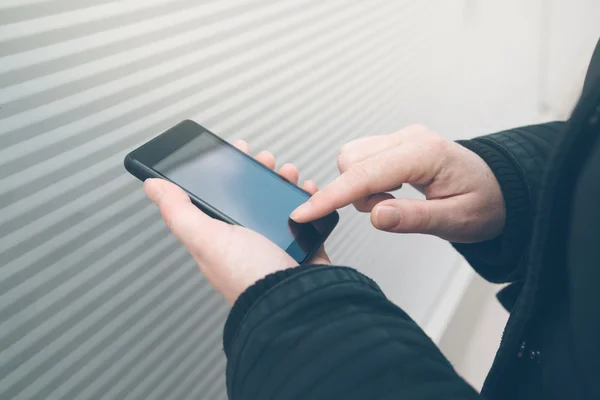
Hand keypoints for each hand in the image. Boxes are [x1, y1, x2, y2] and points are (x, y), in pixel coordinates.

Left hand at [144, 140, 328, 304]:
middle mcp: (247, 240)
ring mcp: (275, 243)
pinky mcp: (302, 246)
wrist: (297, 300)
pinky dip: (309, 201)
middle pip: (251, 196)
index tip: (236, 152)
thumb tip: (152, 187)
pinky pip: (305, 216)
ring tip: (289, 173)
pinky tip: (308, 192)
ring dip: (283, 182)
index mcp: (220, 238)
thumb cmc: (250, 277)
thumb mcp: (206, 238)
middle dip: (259, 172)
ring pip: (279, 202)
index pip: (218, 196)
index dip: (226, 172)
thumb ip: (179, 212)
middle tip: (267, 160)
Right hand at [290, 125, 505, 242]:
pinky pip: (362, 157)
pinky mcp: (396, 143)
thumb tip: (375, 215)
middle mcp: (410, 138)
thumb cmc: (484, 204)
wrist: (499, 187)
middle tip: (388, 210)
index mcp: (425, 153)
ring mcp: (402, 137)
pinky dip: (365, 179)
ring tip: (392, 201)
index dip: (332, 196)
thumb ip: (414, 219)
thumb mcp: (456, 221)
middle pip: (351, 159)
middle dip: (354, 192)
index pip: (366, 174)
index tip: (303, 213)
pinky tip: (390, 190)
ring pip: (352, 156)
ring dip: (359, 186)